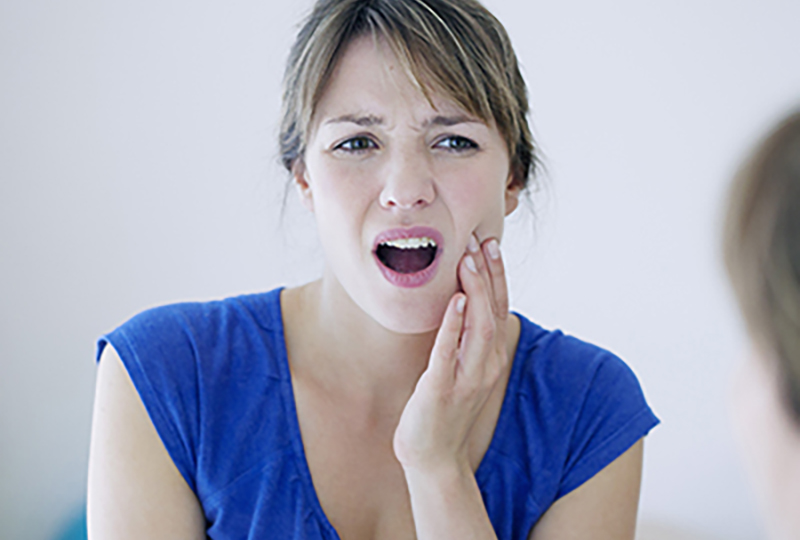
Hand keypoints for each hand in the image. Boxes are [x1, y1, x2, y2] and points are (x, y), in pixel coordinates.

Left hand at [393, 233, 509, 474]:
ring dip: (475, 291)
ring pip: (479, 327)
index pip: (499, 309)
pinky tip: (453, 301)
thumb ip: (464, 339)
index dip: (496, 276)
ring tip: (467, 261)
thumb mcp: (460, 369)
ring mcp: (467, 378)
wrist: (433, 457)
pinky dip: (453, 325)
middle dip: (488, 274)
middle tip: (480, 241)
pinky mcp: (442, 389)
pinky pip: (449, 352)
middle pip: (493, 311)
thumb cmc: (442, 409)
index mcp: (490, 358)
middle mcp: (486, 366)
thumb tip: (459, 302)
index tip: (489, 244)